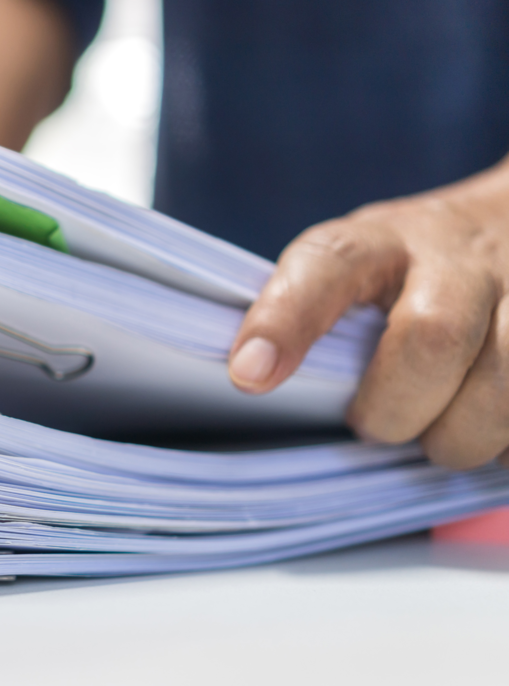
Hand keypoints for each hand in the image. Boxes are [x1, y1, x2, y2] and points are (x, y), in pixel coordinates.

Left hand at [228, 155, 508, 468]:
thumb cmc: (415, 269)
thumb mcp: (361, 269)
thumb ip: (316, 312)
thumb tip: (255, 376)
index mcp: (381, 241)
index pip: (328, 264)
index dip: (287, 318)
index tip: (249, 375)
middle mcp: (458, 254)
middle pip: (433, 336)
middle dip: (397, 408)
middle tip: (375, 426)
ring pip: (507, 379)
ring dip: (466, 434)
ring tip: (442, 440)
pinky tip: (494, 434)